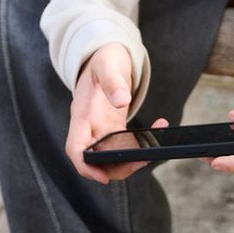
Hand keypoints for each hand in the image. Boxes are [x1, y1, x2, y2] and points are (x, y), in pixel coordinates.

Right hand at [65, 43, 166, 183]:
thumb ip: (113, 81)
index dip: (85, 166)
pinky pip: (125, 143)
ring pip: (111, 155)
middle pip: (95, 158)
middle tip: (143, 160)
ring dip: (132, 157)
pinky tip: (159, 127)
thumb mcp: (107, 64)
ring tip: (155, 143)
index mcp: (82, 113)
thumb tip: (122, 101)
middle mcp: (89, 125)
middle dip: (117, 166)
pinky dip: (140, 142)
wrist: (106, 55)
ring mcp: (101, 127)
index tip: (101, 177)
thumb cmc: (103, 58)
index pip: (75, 147)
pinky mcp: (113, 126)